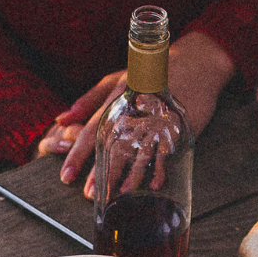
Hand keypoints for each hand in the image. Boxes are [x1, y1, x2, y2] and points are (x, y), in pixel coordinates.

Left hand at [41, 32, 231, 197]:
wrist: (196, 62)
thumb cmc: (150, 73)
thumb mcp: (116, 79)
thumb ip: (88, 100)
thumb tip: (61, 120)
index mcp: (117, 97)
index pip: (92, 129)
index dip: (79, 154)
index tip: (67, 176)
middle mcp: (136, 107)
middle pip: (114, 143)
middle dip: (100, 171)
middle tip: (89, 193)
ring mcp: (159, 116)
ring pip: (140, 150)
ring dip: (129, 175)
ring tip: (119, 194)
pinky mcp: (181, 124)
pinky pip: (168, 149)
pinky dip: (160, 169)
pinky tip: (153, 184)